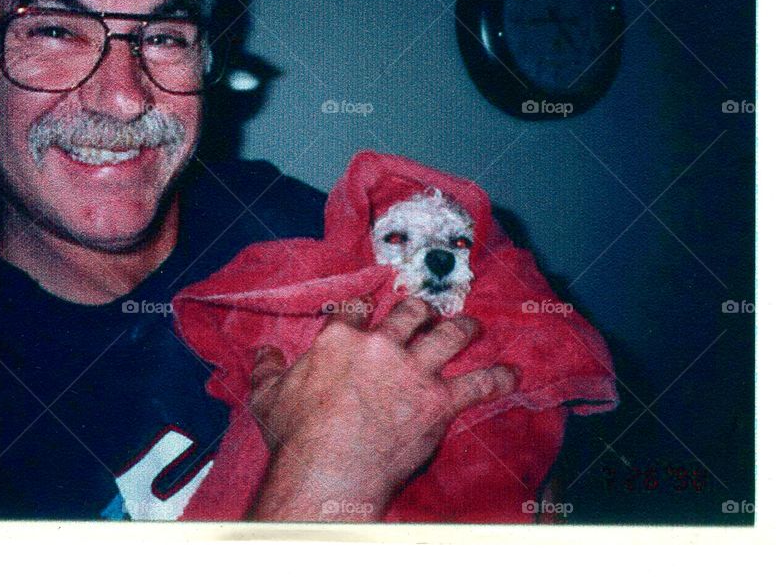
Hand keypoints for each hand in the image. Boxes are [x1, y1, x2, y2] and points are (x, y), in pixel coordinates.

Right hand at [248, 297, 515, 520]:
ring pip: (448, 336)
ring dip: (463, 328)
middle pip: (409, 314)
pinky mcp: (438, 402)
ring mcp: (413, 372)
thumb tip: (262, 353)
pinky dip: (497, 378)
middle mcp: (381, 346)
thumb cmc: (296, 436)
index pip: (354, 310)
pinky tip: (512, 373)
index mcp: (340, 340)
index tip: (366, 310)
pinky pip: (477, 385)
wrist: (328, 468)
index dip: (362, 308)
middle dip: (420, 309)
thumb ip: (265, 370)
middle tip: (427, 310)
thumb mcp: (267, 398)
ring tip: (472, 325)